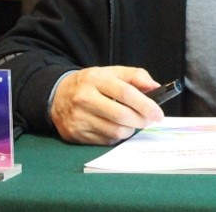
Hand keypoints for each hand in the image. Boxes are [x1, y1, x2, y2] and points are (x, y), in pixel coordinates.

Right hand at [49, 65, 165, 144]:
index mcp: (96, 79)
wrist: (57, 95)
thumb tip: (156, 87)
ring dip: (130, 129)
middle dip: (141, 120)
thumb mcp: (111, 72)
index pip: (125, 93)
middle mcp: (85, 99)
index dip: (145, 104)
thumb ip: (135, 76)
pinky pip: (105, 141)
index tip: (158, 113)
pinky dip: (117, 137)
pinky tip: (116, 127)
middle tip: (148, 120)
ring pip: (115, 131)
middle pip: (121, 115)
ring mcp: (79, 118)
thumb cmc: (90, 83)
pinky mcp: (76, 134)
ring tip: (131, 122)